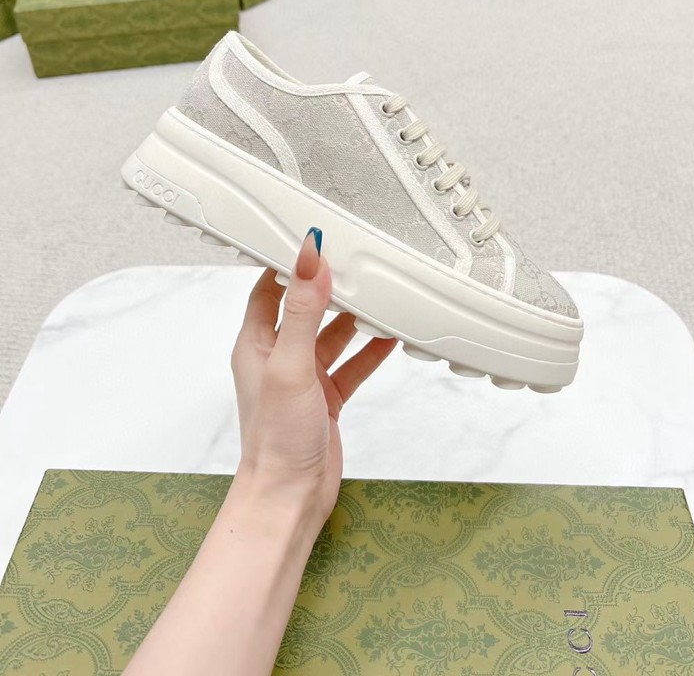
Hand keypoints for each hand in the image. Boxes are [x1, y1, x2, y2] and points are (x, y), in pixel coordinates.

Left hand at [231, 228, 396, 528]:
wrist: (290, 496)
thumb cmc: (276, 440)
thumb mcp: (291, 367)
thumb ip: (303, 314)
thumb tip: (309, 264)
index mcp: (256, 345)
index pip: (268, 290)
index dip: (288, 266)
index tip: (312, 244)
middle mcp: (278, 358)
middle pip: (305, 309)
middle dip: (329, 288)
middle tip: (354, 266)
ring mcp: (303, 379)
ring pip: (331, 336)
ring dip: (354, 319)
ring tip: (378, 298)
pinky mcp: (325, 398)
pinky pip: (351, 366)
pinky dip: (369, 352)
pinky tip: (389, 339)